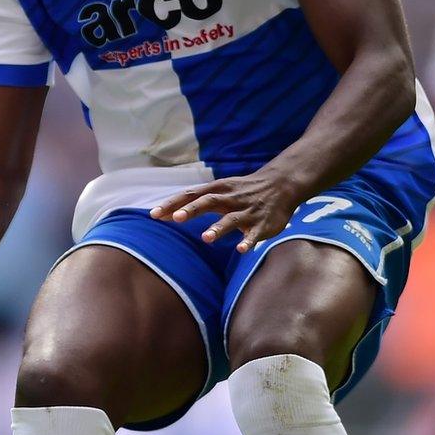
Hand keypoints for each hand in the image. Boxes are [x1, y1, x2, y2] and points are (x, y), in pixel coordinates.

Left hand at [151, 170, 301, 251]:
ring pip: (231, 219)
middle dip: (192, 209)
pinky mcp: (262, 224)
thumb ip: (193, 201)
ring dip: (218, 228)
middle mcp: (230, 199)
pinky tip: (240, 250)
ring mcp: (247, 211)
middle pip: (209, 202)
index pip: (191, 194)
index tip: (154, 214)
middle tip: (175, 218)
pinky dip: (248, 241)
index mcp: (217, 190)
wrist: (281, 185)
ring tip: (206, 238)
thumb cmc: (241, 190)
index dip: (173, 203)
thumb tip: (162, 214)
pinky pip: (255, 234)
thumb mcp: (218, 190)